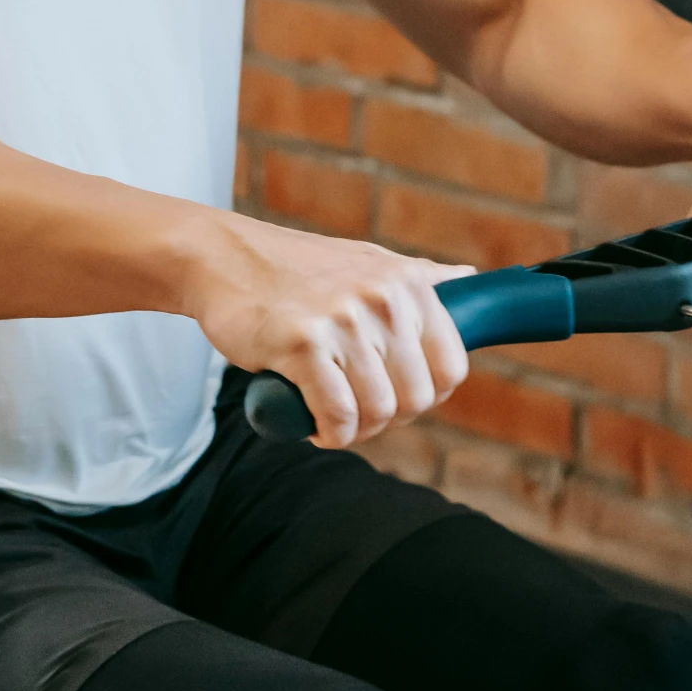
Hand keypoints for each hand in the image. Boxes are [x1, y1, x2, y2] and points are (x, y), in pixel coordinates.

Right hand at [184, 211, 470, 447]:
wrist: (220, 256)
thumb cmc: (295, 267)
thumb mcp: (366, 261)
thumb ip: (419, 277)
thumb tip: (471, 277)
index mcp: (407, 282)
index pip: (451, 367)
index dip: (425, 395)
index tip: (394, 395)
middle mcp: (383, 298)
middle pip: (417, 398)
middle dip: (389, 419)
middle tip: (356, 410)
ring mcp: (343, 320)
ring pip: (379, 412)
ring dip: (356, 430)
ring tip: (333, 417)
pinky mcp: (302, 344)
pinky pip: (337, 416)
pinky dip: (329, 434)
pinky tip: (314, 425)